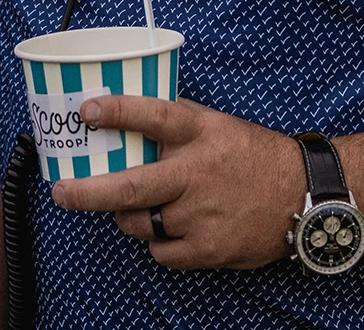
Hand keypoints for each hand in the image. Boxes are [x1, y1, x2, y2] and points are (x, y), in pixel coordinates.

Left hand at [50, 96, 303, 268]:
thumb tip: (126, 111)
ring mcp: (201, 215)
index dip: (117, 111)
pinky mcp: (209, 249)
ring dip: (124, 217)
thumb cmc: (251, 153)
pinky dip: (155, 242)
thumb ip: (175, 119)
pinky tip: (164, 228)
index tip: (86, 110)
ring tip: (126, 207)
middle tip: (60, 192)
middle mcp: (196, 173)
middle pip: (129, 186)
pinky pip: (161, 252)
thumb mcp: (216, 122)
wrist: (302, 195)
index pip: (153, 115)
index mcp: (199, 133)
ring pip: (139, 223)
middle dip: (86, 192)